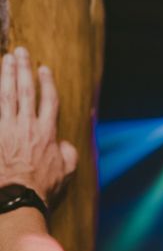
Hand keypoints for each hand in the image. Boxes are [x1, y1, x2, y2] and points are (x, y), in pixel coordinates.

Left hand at [0, 47, 76, 203]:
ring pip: (6, 96)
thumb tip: (64, 143)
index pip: (48, 99)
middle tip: (20, 52)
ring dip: (5, 75)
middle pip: (25, 90)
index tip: (43, 68)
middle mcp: (27, 126)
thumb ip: (68, 152)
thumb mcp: (67, 170)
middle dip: (23, 69)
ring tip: (4, 59)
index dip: (46, 82)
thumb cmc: (44, 186)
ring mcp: (7, 130)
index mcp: (47, 132)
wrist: (20, 198)